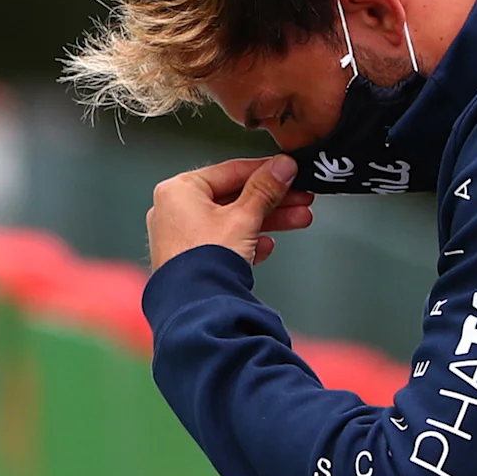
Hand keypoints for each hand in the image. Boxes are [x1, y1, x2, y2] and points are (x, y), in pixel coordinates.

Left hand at [147, 155, 312, 268]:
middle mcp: (174, 209)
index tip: (290, 170)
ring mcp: (180, 235)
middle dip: (273, 200)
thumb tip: (283, 166)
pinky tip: (266, 248)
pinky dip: (247, 242)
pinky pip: (223, 242)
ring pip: (232, 220)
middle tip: (302, 198)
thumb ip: (265, 190)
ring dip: (268, 220)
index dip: (266, 171)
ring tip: (301, 219)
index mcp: (179, 190)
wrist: (194, 309)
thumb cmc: (208, 259)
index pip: (230, 171)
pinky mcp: (189, 259)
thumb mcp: (243, 218)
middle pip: (234, 197)